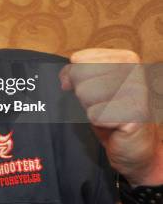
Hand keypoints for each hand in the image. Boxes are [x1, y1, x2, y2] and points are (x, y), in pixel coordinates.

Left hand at [59, 49, 162, 185]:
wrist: (137, 146)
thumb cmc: (114, 113)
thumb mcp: (93, 85)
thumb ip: (75, 73)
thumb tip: (65, 79)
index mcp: (125, 58)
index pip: (80, 59)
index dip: (76, 77)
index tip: (91, 86)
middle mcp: (135, 70)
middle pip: (80, 77)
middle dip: (84, 95)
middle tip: (102, 104)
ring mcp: (138, 91)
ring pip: (86, 94)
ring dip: (91, 108)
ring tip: (108, 113)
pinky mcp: (135, 113)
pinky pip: (95, 114)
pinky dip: (99, 122)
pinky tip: (114, 123)